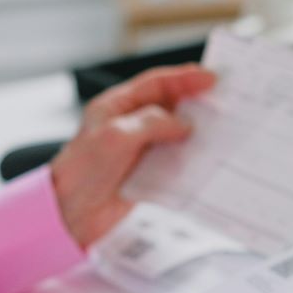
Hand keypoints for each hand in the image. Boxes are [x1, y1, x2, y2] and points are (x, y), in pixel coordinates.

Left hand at [49, 64, 214, 247]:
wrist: (68, 213)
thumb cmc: (80, 171)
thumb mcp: (117, 137)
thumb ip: (152, 123)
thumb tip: (183, 123)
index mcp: (116, 106)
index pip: (156, 84)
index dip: (185, 78)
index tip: (211, 78)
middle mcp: (128, 124)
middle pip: (169, 105)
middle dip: (196, 103)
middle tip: (224, 101)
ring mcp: (137, 149)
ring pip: (175, 133)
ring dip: (197, 132)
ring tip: (222, 130)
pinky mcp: (144, 172)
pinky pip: (173, 160)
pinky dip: (190, 159)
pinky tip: (205, 160)